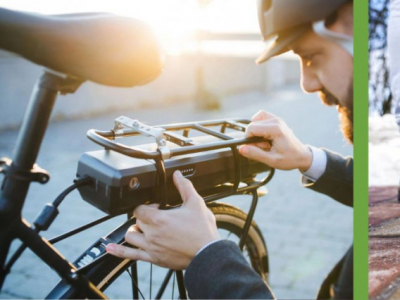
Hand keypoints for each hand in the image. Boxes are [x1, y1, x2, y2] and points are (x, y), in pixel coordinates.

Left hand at [105, 171, 220, 269]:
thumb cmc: (202, 231)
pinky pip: (130, 256)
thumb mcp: (195, 203)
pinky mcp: (154, 259)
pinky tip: (110, 249)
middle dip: (144, 217)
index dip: (147, 206)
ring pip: (130, 236)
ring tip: (143, 229)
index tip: (157, 207)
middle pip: (136, 221)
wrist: (208, 254)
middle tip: (156, 217)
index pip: (140, 209)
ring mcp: (151, 248)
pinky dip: (118, 252)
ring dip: (134, 230)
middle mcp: (152, 234)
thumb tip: (177, 175)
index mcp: (159, 219)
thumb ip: (184, 187)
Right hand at [239, 110, 311, 171]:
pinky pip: (260, 117)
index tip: (260, 148)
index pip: (251, 129)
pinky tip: (263, 134)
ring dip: (256, 132)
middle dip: (254, 137)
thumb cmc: (289, 159)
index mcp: (275, 129)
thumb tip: (241, 148)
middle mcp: (276, 121)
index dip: (249, 140)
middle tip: (266, 147)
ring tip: (266, 141)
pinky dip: (258, 125)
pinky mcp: (276, 119)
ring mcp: (276, 119)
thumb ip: (255, 154)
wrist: (302, 156)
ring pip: (255, 120)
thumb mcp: (271, 160)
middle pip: (252, 125)